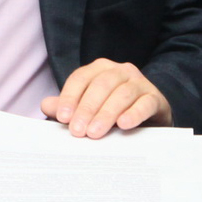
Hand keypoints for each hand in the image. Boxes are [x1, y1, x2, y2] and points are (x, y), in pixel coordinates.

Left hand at [40, 59, 171, 137]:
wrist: (149, 117)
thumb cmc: (112, 111)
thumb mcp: (88, 109)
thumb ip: (67, 107)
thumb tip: (46, 105)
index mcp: (100, 69)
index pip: (81, 78)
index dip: (70, 97)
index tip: (63, 117)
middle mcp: (120, 71)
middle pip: (101, 85)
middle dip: (87, 108)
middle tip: (78, 131)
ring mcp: (139, 82)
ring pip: (122, 93)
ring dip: (107, 114)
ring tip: (95, 133)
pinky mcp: (155, 98)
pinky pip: (145, 103)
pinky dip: (134, 113)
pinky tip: (124, 124)